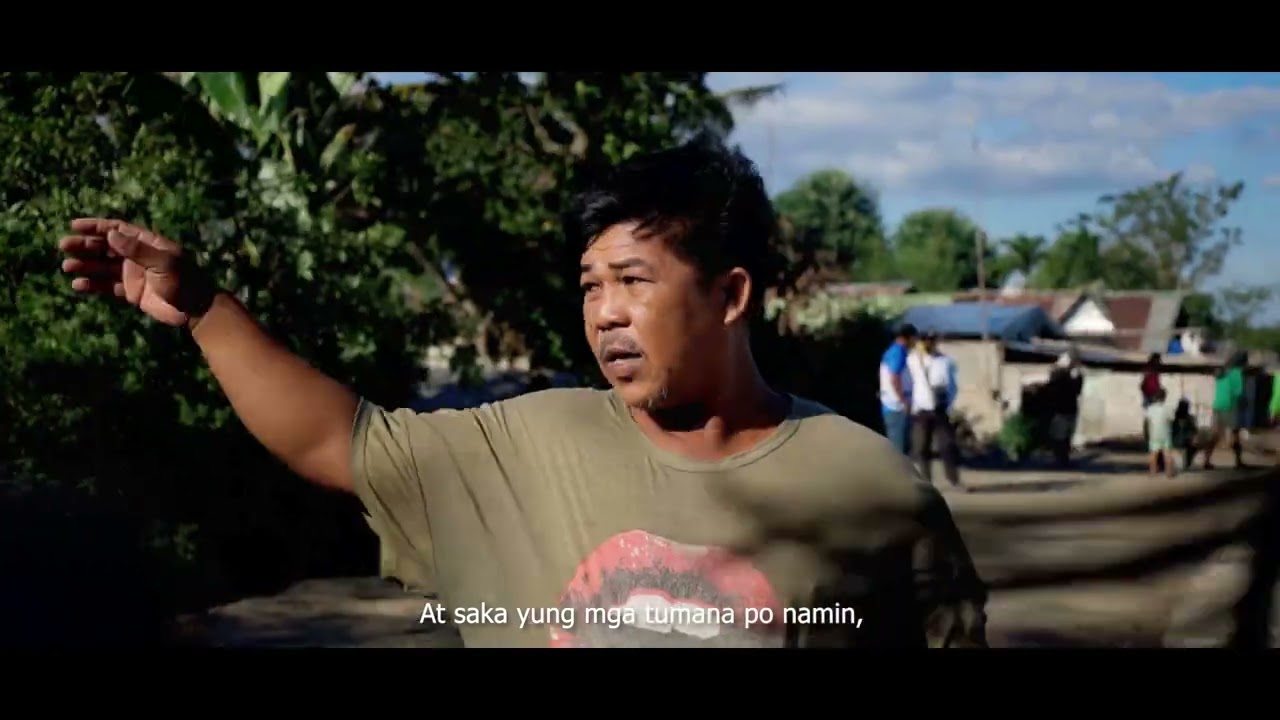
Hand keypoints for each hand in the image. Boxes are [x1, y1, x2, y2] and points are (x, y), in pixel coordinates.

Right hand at [59, 218, 212, 326]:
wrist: (195, 309)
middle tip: (64, 246)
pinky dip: (92, 285)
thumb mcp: (164, 263)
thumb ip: (138, 250)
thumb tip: (111, 234)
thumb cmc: (185, 281)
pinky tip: (78, 285)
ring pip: (103, 267)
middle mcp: (137, 257)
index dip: (97, 227)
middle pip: (106, 247)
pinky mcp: (130, 292)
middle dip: (85, 246)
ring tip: (67, 267)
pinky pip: (107, 286)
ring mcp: (133, 274)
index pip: (118, 229)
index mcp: (147, 243)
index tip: (75, 226)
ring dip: (85, 265)